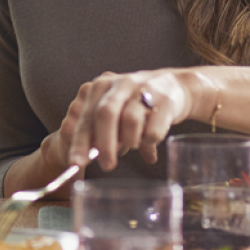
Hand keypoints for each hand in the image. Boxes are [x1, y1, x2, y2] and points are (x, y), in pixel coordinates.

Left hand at [66, 70, 191, 170]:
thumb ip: (98, 132)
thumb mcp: (115, 111)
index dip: (80, 142)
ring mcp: (144, 89)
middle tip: (107, 166)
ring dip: (130, 141)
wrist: (173, 85)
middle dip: (104, 144)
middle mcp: (121, 84)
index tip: (75, 163)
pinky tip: (150, 142)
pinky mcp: (165, 100)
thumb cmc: (136, 103)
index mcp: (102, 86)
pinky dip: (149, 143)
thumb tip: (83, 160)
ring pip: (130, 120)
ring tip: (133, 144)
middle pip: (106, 114)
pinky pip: (153, 130)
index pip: (86, 117)